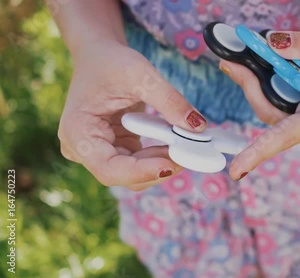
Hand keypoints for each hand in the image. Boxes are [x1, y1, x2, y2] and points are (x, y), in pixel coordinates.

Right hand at [58, 39, 206, 189]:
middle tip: (190, 153)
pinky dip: (160, 155)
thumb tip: (198, 127)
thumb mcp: (141, 74)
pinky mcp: (116, 150)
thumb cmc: (111, 62)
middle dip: (158, 167)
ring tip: (186, 144)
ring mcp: (99, 152)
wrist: (99, 55)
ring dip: (162, 162)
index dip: (142, 172)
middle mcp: (83, 149)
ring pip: (135, 174)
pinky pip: (140, 163)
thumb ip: (169, 101)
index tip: (173, 164)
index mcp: (78, 133)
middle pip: (124, 176)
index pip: (109, 169)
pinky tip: (176, 142)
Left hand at [221, 31, 299, 179]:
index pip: (286, 137)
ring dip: (256, 83)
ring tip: (241, 59)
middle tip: (229, 60)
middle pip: (270, 113)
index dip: (258, 153)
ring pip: (271, 107)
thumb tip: (271, 43)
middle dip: (250, 86)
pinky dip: (267, 84)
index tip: (234, 171)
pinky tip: (260, 67)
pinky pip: (278, 103)